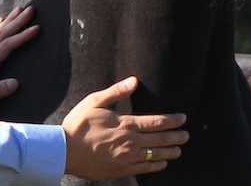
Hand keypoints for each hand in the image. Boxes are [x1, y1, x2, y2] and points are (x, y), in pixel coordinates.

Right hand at [62, 77, 188, 178]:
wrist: (64, 151)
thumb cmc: (78, 125)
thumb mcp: (94, 101)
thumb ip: (116, 92)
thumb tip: (134, 81)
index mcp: (125, 124)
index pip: (156, 122)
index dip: (172, 120)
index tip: (183, 119)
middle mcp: (130, 142)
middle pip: (160, 140)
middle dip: (176, 137)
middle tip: (186, 135)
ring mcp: (127, 158)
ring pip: (155, 155)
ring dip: (170, 152)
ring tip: (179, 150)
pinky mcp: (121, 170)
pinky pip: (144, 168)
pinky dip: (156, 165)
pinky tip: (162, 163)